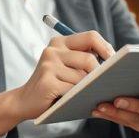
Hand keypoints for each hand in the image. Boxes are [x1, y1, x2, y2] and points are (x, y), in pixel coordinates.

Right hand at [0, 31, 114, 134]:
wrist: (24, 101)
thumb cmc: (53, 85)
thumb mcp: (66, 67)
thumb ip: (83, 59)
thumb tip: (114, 61)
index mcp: (60, 42)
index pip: (91, 36)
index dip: (106, 48)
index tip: (113, 60)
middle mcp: (53, 50)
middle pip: (89, 59)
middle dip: (97, 74)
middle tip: (101, 84)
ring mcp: (48, 65)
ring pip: (82, 77)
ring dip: (85, 89)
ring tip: (80, 94)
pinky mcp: (47, 82)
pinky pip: (73, 90)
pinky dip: (76, 97)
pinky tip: (71, 101)